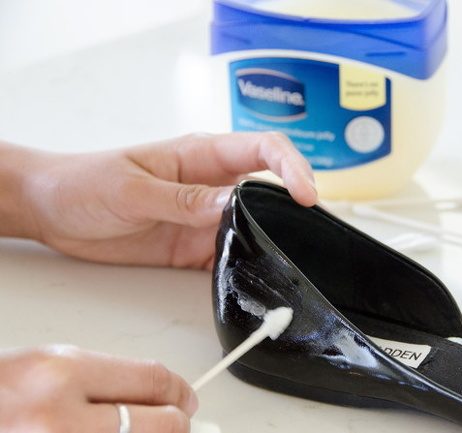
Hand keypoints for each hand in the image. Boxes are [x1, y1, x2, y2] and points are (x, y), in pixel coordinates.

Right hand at [0, 345, 196, 432]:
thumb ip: (107, 379)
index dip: (179, 390)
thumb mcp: (50, 366)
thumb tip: (161, 394)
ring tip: (140, 432)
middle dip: (176, 423)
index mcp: (59, 375)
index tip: (186, 397)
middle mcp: (58, 421)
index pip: (153, 380)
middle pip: (162, 425)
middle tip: (175, 422)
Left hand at [23, 132, 316, 268]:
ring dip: (273, 239)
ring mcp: (204, 217)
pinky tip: (254, 279)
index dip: (292, 167)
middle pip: (269, 187)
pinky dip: (245, 267)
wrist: (52, 210)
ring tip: (291, 258)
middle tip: (312, 230)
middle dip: (295, 202)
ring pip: (255, 225)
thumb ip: (182, 198)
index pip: (262, 149)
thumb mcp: (132, 189)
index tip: (306, 194)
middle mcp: (211, 184)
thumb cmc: (85, 182)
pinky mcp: (193, 246)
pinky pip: (229, 256)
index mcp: (200, 154)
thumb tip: (232, 203)